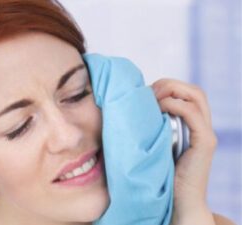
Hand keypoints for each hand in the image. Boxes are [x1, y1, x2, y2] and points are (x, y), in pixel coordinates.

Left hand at [151, 78, 217, 223]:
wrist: (177, 202)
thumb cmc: (161, 173)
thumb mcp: (156, 143)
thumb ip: (154, 126)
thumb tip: (135, 107)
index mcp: (193, 125)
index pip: (187, 93)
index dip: (168, 86)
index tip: (146, 92)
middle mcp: (203, 126)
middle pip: (194, 90)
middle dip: (170, 85)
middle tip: (149, 92)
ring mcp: (206, 133)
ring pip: (196, 96)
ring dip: (172, 91)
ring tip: (153, 98)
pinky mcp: (205, 143)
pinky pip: (192, 113)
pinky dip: (175, 105)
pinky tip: (159, 109)